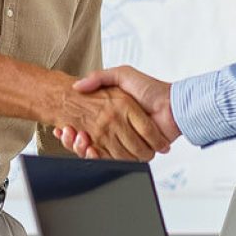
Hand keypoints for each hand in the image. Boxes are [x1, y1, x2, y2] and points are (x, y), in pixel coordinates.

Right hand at [54, 67, 178, 158]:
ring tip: (77, 139)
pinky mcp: (132, 153)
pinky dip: (98, 157)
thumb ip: (100, 77)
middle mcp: (115, 129)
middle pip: (86, 140)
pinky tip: (89, 148)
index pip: (84, 124)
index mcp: (111, 114)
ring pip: (95, 151)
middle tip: (66, 133)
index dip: (72, 128)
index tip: (62, 126)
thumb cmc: (149, 88)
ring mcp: (123, 142)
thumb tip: (77, 86)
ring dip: (82, 148)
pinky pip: (112, 160)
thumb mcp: (122, 75)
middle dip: (73, 140)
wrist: (172, 106)